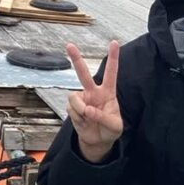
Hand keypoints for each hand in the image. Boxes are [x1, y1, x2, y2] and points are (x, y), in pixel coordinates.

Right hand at [66, 40, 122, 162]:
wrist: (98, 141)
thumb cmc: (110, 130)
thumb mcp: (114, 126)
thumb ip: (103, 117)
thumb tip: (87, 110)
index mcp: (108, 92)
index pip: (111, 73)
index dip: (113, 58)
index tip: (114, 42)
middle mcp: (93, 92)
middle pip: (83, 73)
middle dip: (76, 59)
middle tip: (69, 44)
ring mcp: (82, 99)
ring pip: (74, 97)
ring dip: (79, 109)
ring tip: (87, 118)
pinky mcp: (73, 108)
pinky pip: (71, 110)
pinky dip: (77, 118)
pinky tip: (83, 122)